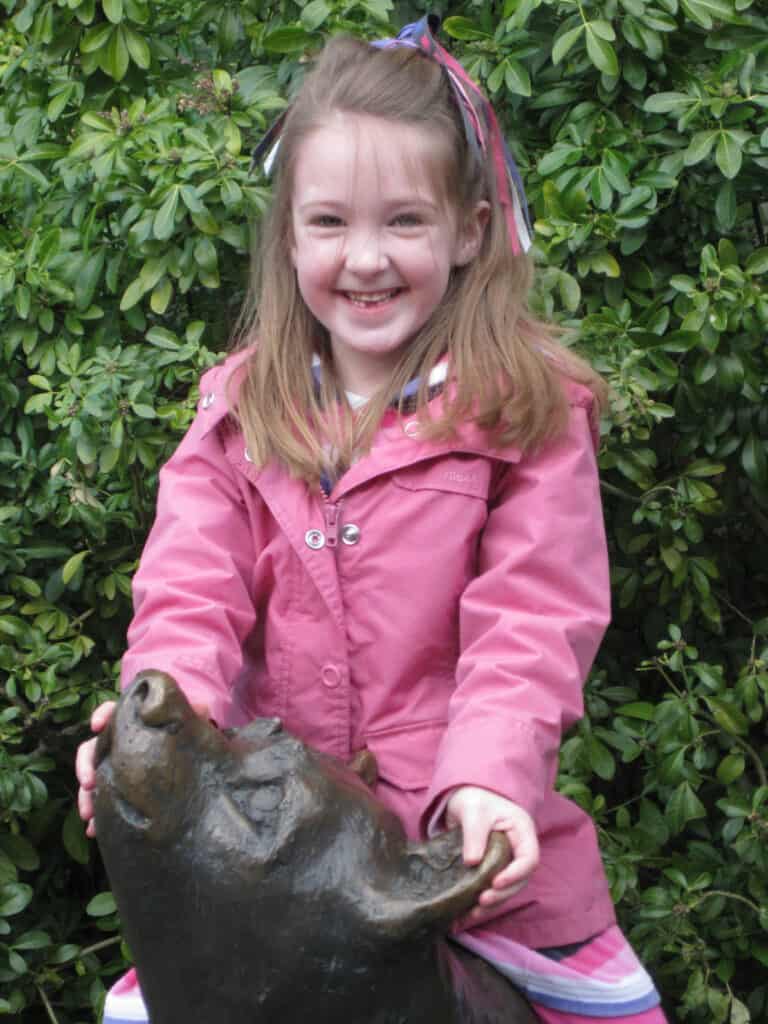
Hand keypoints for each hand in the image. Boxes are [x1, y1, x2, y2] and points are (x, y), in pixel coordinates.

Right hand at [76, 695, 210, 837]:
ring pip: (93, 775)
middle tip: (88, 784)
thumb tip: (192, 707)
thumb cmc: (189, 732)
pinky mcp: (118, 788)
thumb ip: (193, 710)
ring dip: (87, 795)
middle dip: (86, 765)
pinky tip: (94, 829)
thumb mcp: (193, 720)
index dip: (102, 715)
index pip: (111, 712)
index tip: (97, 726)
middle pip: (93, 747)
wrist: (192, 754)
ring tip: (89, 815)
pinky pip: (102, 799)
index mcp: (132, 722)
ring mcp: (115, 765)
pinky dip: (97, 813)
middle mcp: (118, 742)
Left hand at [445, 785, 539, 926]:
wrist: (465, 797)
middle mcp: (519, 849)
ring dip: (494, 902)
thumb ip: (474, 834)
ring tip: (473, 913)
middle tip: (482, 901)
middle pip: (520, 879)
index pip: (529, 859)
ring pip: (508, 888)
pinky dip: (484, 901)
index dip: (515, 874)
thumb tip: (472, 861)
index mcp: (522, 832)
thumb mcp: (473, 811)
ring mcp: (508, 860)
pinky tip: (468, 912)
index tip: (495, 882)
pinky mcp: (494, 868)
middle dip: (503, 894)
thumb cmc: (474, 798)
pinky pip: (494, 888)